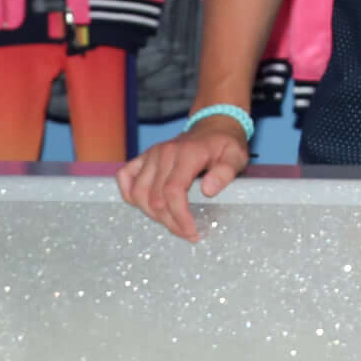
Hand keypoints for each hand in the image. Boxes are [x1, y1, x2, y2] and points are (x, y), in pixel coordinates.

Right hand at [115, 119, 248, 242]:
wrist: (212, 127)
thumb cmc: (224, 145)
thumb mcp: (236, 156)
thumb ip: (225, 172)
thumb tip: (208, 190)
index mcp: (187, 154)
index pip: (173, 191)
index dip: (179, 216)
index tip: (191, 232)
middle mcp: (163, 153)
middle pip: (155, 197)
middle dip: (170, 222)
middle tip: (187, 233)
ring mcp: (150, 154)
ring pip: (138, 193)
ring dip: (152, 214)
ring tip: (172, 223)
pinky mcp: (142, 157)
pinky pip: (125, 177)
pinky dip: (130, 195)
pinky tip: (146, 206)